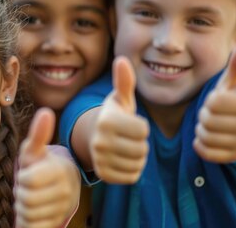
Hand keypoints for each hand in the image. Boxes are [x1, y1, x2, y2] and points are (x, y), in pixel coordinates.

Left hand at [16, 109, 78, 227]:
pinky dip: (27, 221)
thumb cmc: (40, 165)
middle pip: (26, 199)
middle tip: (27, 188)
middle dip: (21, 194)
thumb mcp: (35, 150)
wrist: (61, 188)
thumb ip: (38, 134)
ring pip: (29, 214)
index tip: (28, 174)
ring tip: (30, 198)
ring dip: (23, 207)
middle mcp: (67, 191)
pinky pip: (34, 227)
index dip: (22, 178)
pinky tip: (32, 211)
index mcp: (60, 170)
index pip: (28, 180)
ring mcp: (64, 209)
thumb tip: (46, 112)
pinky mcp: (58, 223)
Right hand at [90, 56, 148, 183]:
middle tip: (128, 138)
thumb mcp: (119, 99)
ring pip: (138, 163)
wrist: (92, 138)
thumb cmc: (113, 115)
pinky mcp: (104, 175)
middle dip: (140, 143)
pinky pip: (132, 176)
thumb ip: (124, 81)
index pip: (143, 130)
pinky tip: (122, 160)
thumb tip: (122, 59)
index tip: (130, 123)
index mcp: (106, 120)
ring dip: (137, 157)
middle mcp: (100, 141)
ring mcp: (100, 160)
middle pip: (142, 148)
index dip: (141, 127)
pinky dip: (132, 170)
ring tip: (126, 147)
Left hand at [194, 39, 235, 162]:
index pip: (213, 102)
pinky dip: (200, 144)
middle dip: (204, 114)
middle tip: (212, 113)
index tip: (217, 100)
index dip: (210, 100)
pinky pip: (205, 152)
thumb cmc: (234, 98)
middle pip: (207, 120)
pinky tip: (206, 136)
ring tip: (211, 124)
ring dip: (201, 129)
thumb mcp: (233, 82)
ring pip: (204, 136)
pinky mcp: (234, 157)